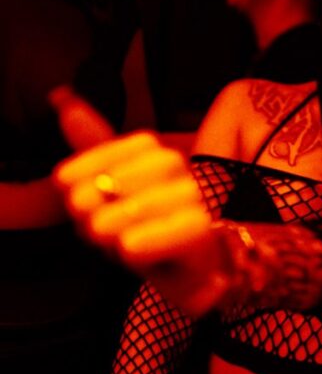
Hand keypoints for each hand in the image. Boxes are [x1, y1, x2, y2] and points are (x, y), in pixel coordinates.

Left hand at [50, 85, 226, 315]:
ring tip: (101, 235)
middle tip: (83, 218)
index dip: (92, 160)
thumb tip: (61, 98)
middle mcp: (184, 173)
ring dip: (120, 219)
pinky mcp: (207, 236)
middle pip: (144, 170)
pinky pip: (182, 230)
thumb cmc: (144, 233)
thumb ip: (93, 149)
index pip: (128, 144)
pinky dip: (152, 238)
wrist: (182, 275)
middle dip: (104, 193)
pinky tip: (128, 246)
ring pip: (159, 200)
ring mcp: (199, 204)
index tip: (62, 181)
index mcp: (159, 156)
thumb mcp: (109, 193)